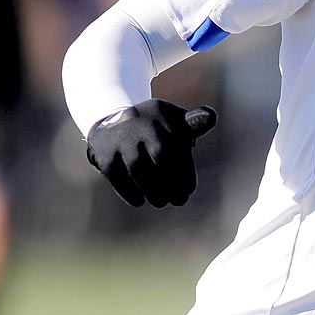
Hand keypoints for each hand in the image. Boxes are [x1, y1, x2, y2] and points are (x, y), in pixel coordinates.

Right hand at [85, 100, 217, 206]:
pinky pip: (117, 175)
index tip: (189, 191)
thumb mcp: (174, 122)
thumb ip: (194, 123)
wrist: (111, 125)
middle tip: (179, 201)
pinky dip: (129, 191)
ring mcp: (120, 135)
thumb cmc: (155, 130)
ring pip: (139, 167)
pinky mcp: (104, 151)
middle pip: (161, 156)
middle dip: (173, 183)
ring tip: (161, 202)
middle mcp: (140, 120)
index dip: (185, 172)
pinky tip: (139, 201)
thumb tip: (211, 117)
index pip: (178, 146)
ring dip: (153, 190)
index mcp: (162, 112)